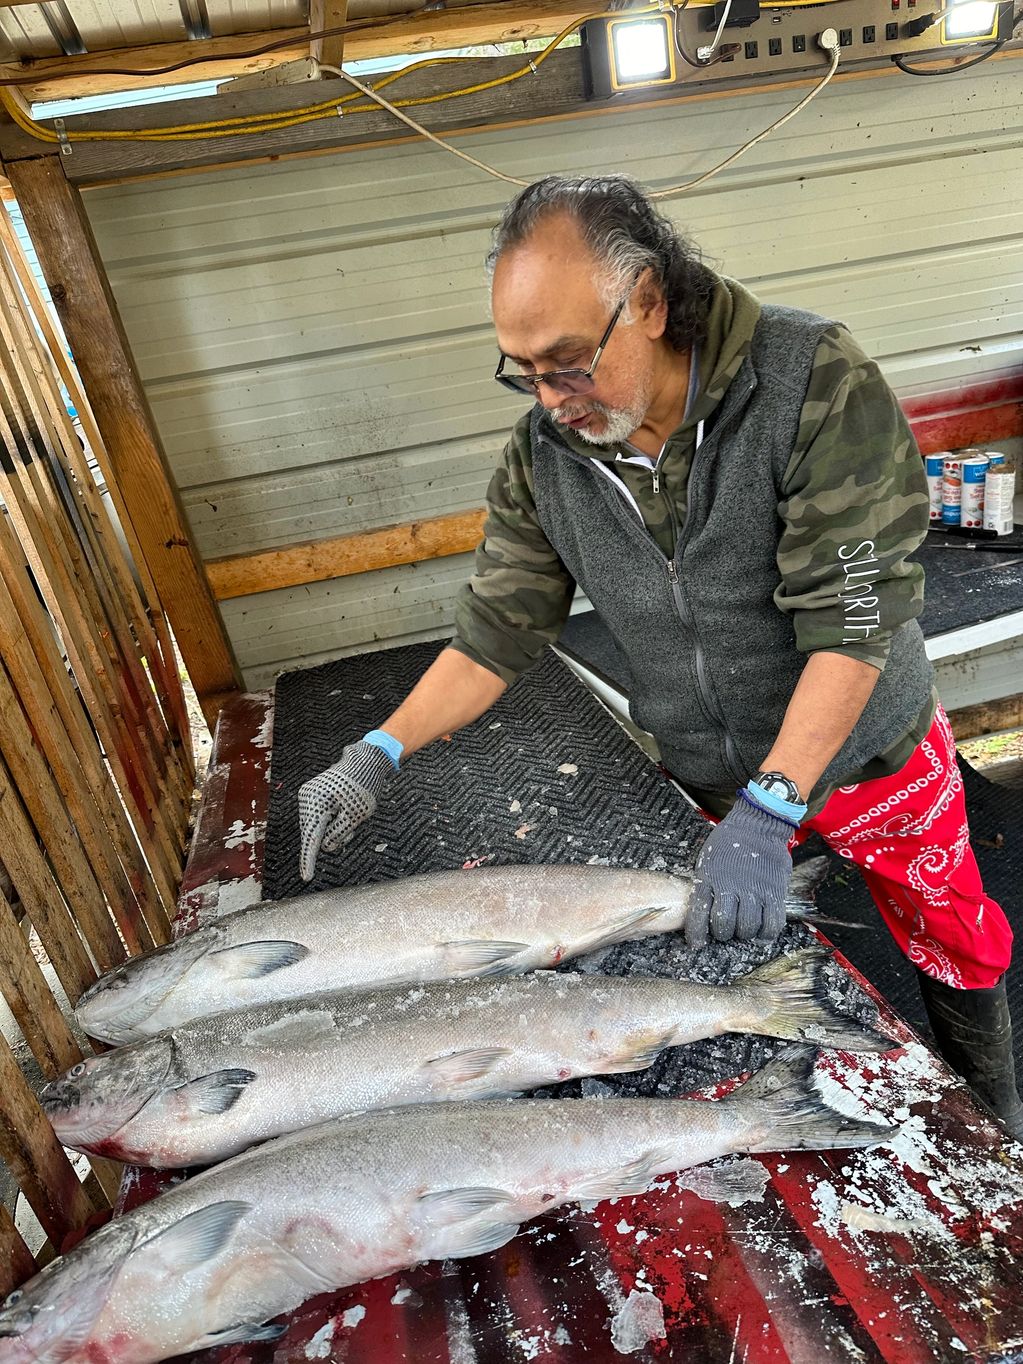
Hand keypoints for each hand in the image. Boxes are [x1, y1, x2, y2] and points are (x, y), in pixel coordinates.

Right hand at [298, 740, 394, 880]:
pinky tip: (342, 812)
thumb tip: (326, 847)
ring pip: (316, 825)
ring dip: (330, 828)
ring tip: (349, 816)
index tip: (307, 876)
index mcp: (317, 803)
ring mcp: (308, 795)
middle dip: (329, 837)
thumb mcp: (356, 815)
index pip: (312, 838)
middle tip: (350, 829)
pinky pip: (318, 816)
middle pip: (313, 832)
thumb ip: (339, 833)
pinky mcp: (312, 794)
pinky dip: (329, 820)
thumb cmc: (363, 786)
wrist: (364, 761)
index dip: (310, 859)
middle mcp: (307, 798)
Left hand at [686, 797, 794, 946]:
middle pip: (724, 926)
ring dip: (744, 934)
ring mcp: (753, 890)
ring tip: (743, 928)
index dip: (696, 936)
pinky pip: (772, 924)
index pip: (698, 915)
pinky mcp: (774, 892)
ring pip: (747, 928)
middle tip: (726, 930)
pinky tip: (762, 931)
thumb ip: (706, 885)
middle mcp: (730, 887)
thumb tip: (703, 911)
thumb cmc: (729, 843)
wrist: (758, 824)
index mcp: (708, 879)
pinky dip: (766, 933)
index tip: (696, 945)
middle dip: (723, 934)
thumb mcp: (707, 861)